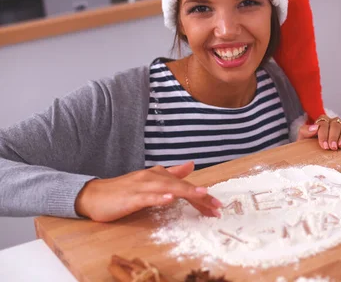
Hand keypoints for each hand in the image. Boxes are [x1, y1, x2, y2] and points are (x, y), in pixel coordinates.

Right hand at [74, 161, 221, 221]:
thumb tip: (191, 165)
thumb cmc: (123, 191)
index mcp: (158, 175)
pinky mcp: (130, 197)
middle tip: (217, 206)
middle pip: (181, 185)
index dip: (202, 195)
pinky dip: (158, 197)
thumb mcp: (150, 181)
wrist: (93, 196)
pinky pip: (146, 197)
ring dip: (186, 191)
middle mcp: (152, 178)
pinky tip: (169, 199)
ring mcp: (141, 187)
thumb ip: (172, 174)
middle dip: (200, 196)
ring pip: (167, 188)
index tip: (217, 205)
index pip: (184, 184)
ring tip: (202, 195)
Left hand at [297, 115, 340, 150]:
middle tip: (332, 147)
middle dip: (334, 136)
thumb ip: (305, 131)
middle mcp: (332, 124)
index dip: (324, 134)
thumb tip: (314, 127)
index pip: (323, 124)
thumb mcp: (302, 138)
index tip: (324, 145)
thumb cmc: (308, 145)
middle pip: (335, 125)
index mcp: (321, 123)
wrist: (312, 153)